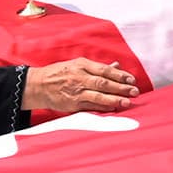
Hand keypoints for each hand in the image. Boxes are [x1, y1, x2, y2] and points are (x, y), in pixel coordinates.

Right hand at [24, 56, 138, 113]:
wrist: (38, 85)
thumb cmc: (61, 73)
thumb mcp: (78, 64)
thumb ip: (98, 67)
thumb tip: (117, 66)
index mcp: (82, 65)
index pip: (105, 70)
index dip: (120, 75)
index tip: (132, 79)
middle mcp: (79, 78)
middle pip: (104, 83)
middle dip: (121, 87)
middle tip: (135, 91)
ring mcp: (76, 92)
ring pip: (98, 96)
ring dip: (114, 99)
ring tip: (127, 102)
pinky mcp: (72, 104)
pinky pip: (90, 106)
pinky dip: (102, 108)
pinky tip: (113, 108)